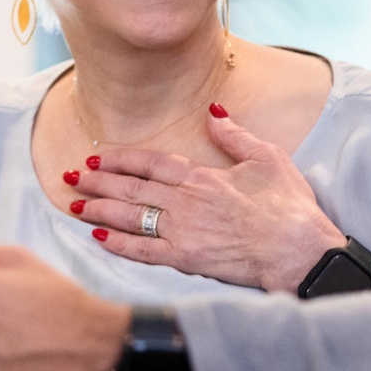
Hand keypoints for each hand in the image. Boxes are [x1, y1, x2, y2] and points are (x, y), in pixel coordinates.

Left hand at [69, 108, 345, 293]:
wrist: (300, 251)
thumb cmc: (289, 206)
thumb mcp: (268, 157)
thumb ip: (235, 135)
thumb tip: (213, 111)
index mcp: (202, 176)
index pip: (151, 163)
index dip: (120, 159)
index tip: (97, 157)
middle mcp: (186, 202)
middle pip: (131, 189)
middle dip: (97, 183)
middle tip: (70, 178)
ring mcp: (184, 232)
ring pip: (131, 218)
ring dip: (99, 210)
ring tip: (74, 206)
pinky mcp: (188, 260)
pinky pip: (145, 252)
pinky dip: (119, 245)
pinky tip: (100, 239)